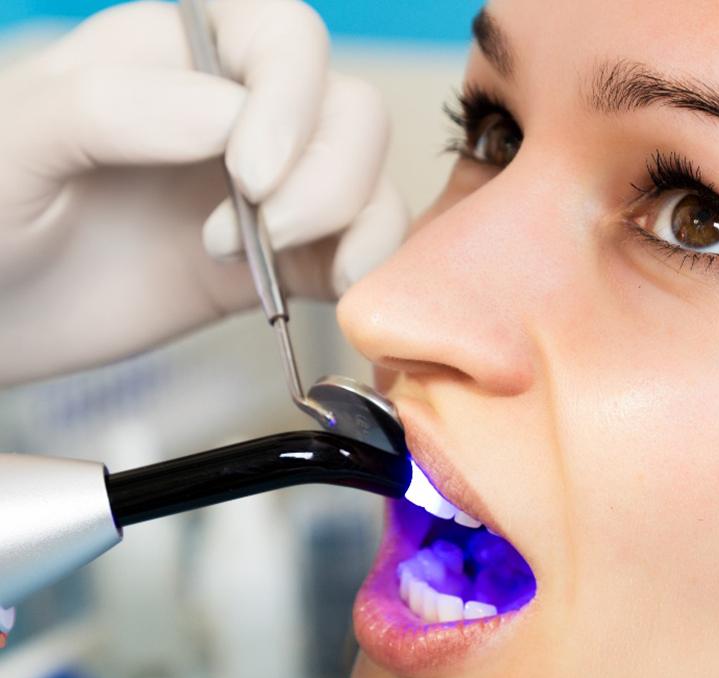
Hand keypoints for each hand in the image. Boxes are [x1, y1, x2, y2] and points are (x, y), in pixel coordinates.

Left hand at [0, 0, 406, 384]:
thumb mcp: (16, 142)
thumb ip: (111, 108)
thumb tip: (229, 116)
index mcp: (175, 57)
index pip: (284, 37)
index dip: (291, 101)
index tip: (253, 177)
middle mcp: (239, 117)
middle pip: (349, 108)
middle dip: (328, 173)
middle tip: (269, 230)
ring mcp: (269, 195)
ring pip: (368, 175)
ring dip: (353, 220)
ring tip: (275, 261)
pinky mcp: (287, 264)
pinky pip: (362, 248)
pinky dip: (372, 266)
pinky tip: (336, 290)